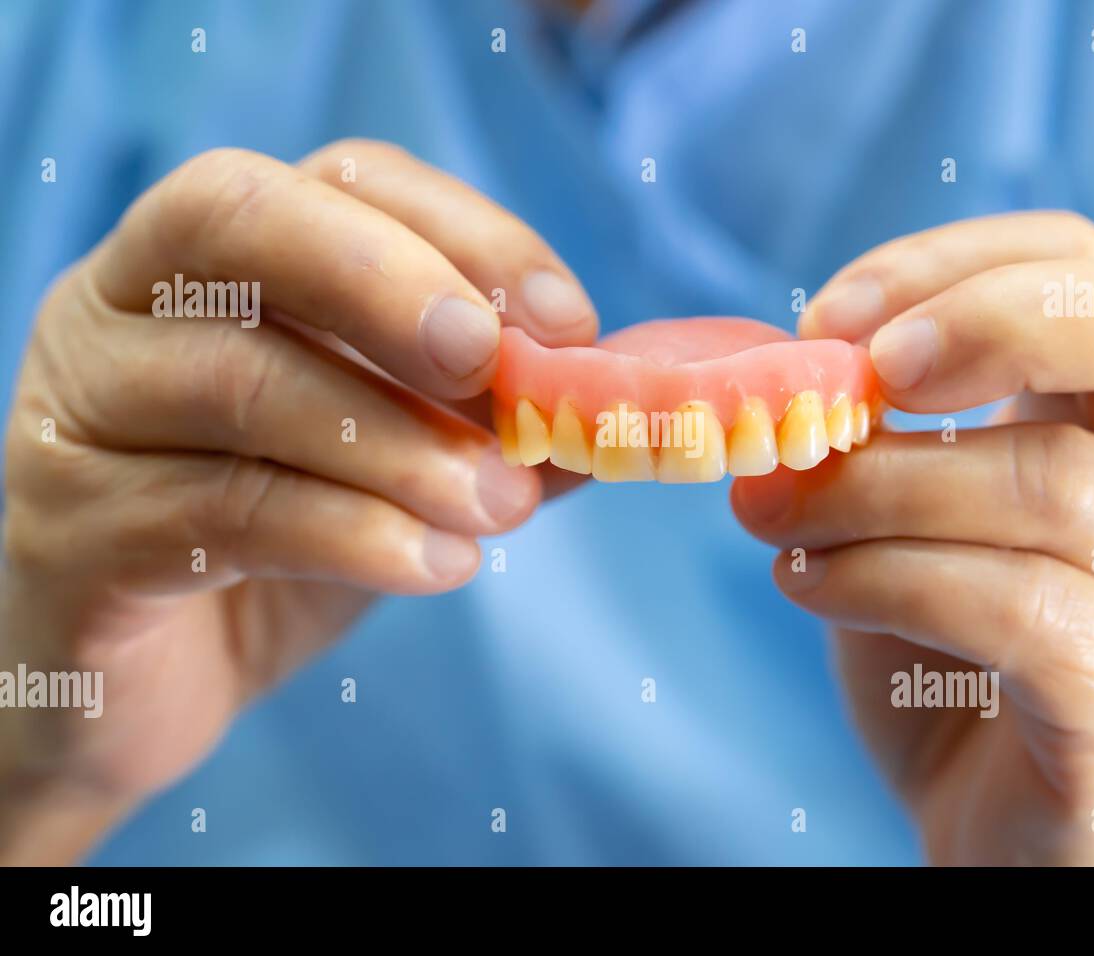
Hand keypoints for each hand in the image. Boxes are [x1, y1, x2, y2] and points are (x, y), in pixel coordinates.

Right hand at [0, 140, 596, 861]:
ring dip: (402, 444)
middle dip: (393, 285)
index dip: (463, 234)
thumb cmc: (282, 542)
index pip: (340, 179)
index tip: (565, 322)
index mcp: (216, 256)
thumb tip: (605, 407)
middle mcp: (124, 302)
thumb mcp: (396, 460)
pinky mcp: (70, 531)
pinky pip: (223, 510)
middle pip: (241, 218)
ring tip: (500, 508)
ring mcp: (80, 409)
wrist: (154, 682)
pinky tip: (437, 566)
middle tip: (498, 372)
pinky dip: (355, 535)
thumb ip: (486, 422)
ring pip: (242, 380)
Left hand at [733, 212, 1093, 864]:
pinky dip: (886, 582)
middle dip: (982, 326)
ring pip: (1054, 486)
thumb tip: (785, 367)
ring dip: (876, 487)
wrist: (990, 812)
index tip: (827, 317)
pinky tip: (806, 584)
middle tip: (842, 382)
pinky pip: (1023, 614)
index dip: (965, 264)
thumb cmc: (943, 642)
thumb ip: (874, 432)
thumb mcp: (906, 509)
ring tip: (771, 511)